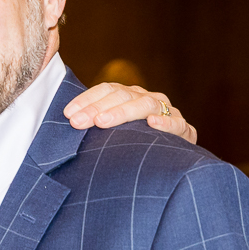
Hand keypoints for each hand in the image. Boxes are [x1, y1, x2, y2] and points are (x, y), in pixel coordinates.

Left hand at [65, 83, 197, 143]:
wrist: (168, 160)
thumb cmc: (129, 145)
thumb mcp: (110, 132)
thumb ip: (93, 124)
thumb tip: (64, 124)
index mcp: (129, 95)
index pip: (107, 90)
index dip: (87, 99)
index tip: (68, 114)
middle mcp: (148, 99)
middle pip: (122, 96)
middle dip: (97, 108)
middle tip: (78, 122)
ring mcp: (167, 112)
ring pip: (146, 105)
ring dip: (123, 112)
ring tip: (103, 122)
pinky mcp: (184, 131)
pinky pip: (177, 124)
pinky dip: (166, 123)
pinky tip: (152, 123)